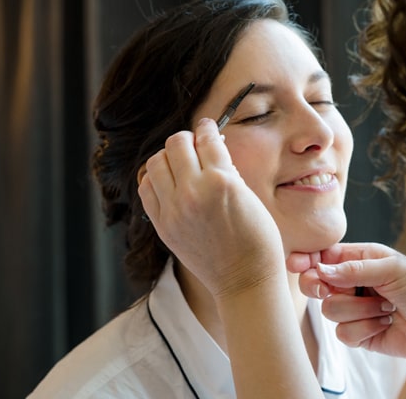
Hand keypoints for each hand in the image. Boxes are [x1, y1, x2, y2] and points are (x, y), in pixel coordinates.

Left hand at [139, 118, 285, 299]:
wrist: (245, 279)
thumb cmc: (258, 239)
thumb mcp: (249, 196)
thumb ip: (226, 171)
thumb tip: (210, 149)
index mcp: (221, 182)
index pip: (206, 138)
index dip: (208, 128)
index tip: (208, 127)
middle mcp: (193, 193)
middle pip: (175, 144)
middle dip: (187, 140)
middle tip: (196, 145)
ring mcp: (173, 210)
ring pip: (155, 163)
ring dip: (169, 158)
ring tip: (182, 165)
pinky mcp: (163, 226)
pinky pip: (147, 189)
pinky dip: (156, 181)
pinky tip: (171, 184)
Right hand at [286, 242, 405, 357]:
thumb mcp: (393, 269)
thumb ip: (355, 269)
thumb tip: (321, 269)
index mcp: (361, 260)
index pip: (324, 258)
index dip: (308, 261)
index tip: (298, 264)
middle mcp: (354, 284)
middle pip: (317, 285)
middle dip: (322, 288)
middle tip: (328, 289)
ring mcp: (355, 309)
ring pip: (330, 311)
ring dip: (360, 310)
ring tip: (386, 307)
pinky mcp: (360, 334)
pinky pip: (344, 334)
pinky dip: (366, 329)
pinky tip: (386, 323)